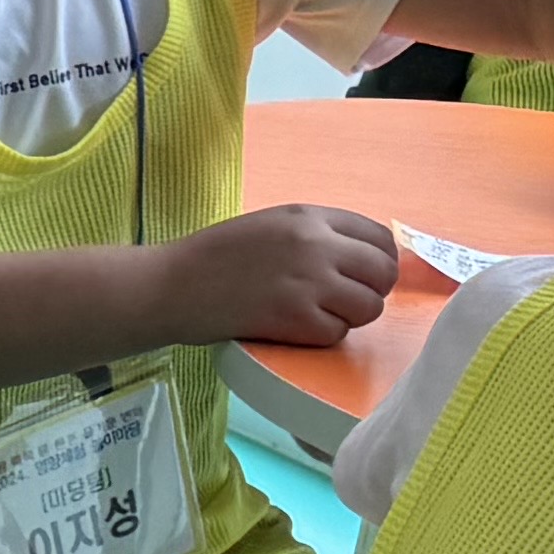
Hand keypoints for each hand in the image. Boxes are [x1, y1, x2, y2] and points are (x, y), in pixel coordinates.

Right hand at [165, 202, 399, 349]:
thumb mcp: (270, 225)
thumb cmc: (214, 256)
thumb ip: (316, 235)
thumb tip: (362, 259)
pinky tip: (293, 327)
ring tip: (316, 314)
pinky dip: (320, 336)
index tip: (364, 275)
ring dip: (348, 316)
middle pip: (383, 274)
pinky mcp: (297, 320)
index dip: (379, 261)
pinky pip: (337, 333)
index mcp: (310, 217)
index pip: (380, 238)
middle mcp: (317, 246)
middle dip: (370, 290)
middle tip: (343, 300)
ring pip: (368, 307)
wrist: (171, 286)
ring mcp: (310, 283)